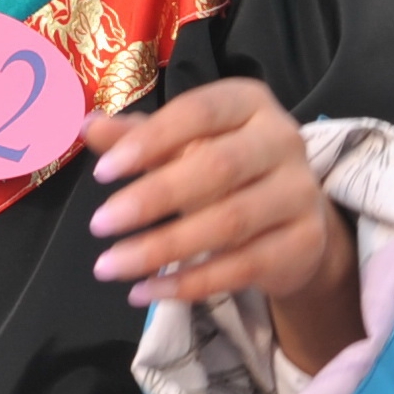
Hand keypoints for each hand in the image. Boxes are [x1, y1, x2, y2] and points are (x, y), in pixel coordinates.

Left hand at [79, 79, 363, 372]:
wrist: (295, 221)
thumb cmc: (226, 169)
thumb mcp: (181, 144)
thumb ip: (137, 136)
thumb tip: (86, 125)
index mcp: (248, 102)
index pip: (197, 113)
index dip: (149, 140)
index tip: (102, 171)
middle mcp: (283, 140)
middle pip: (216, 168)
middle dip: (152, 198)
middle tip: (99, 223)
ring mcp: (301, 193)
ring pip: (229, 223)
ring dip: (162, 248)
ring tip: (110, 265)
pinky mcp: (306, 243)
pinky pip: (243, 267)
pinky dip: (191, 283)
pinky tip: (146, 290)